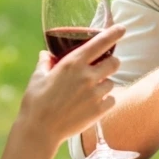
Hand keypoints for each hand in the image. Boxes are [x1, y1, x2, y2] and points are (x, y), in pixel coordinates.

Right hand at [18, 25, 124, 147]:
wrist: (39, 130)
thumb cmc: (35, 102)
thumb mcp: (37, 77)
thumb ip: (45, 62)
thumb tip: (46, 54)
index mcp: (73, 63)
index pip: (100, 43)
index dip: (113, 33)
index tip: (122, 28)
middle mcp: (87, 76)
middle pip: (115, 62)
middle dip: (112, 63)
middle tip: (103, 68)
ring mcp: (95, 93)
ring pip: (112, 82)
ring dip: (105, 84)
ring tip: (89, 92)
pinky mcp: (99, 110)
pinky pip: (112, 99)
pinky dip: (105, 101)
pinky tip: (92, 104)